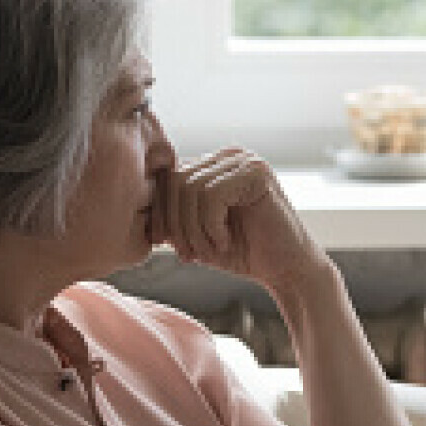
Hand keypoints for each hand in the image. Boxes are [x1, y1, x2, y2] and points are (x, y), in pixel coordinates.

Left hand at [149, 148, 334, 295]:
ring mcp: (245, 160)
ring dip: (194, 229)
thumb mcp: (196, 232)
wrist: (287, 270)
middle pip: (176, 180)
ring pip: (192, 188)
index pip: (168, 177)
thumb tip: (139, 208)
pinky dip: (211, 226)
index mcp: (213, 165)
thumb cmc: (243, 252)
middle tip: (188, 254)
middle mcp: (229, 155)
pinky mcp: (257, 173)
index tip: (167, 246)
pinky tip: (225, 242)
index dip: (161, 213)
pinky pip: (212, 194)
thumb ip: (174, 214)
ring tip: (209, 251)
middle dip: (176, 224)